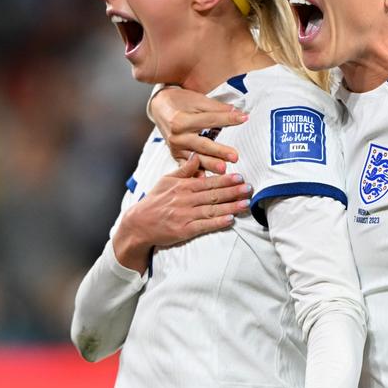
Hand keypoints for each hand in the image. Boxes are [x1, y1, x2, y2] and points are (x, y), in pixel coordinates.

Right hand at [112, 154, 251, 272]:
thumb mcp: (166, 180)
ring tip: (246, 203)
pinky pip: (204, 225)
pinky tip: (230, 219)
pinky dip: (217, 222)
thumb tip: (196, 156)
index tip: (239, 177)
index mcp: (183, 187)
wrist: (139, 224)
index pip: (208, 182)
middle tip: (249, 188)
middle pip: (213, 195)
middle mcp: (185, 200)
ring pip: (212, 209)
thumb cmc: (154, 201)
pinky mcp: (184, 230)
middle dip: (233, 191)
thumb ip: (184, 170)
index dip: (225, 180)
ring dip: (231, 206)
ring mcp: (185, 215)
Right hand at [151, 88, 246, 173]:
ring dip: (210, 165)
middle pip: (202, 144)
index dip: (227, 119)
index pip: (209, 120)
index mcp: (181, 120)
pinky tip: (205, 179)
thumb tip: (238, 113)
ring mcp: (176, 149)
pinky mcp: (176, 156)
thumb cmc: (180, 102)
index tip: (244, 118)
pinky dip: (196, 174)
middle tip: (234, 156)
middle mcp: (177, 137)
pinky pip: (187, 168)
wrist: (160, 107)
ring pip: (196, 159)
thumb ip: (216, 108)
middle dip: (219, 151)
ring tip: (223, 169)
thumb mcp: (197, 100)